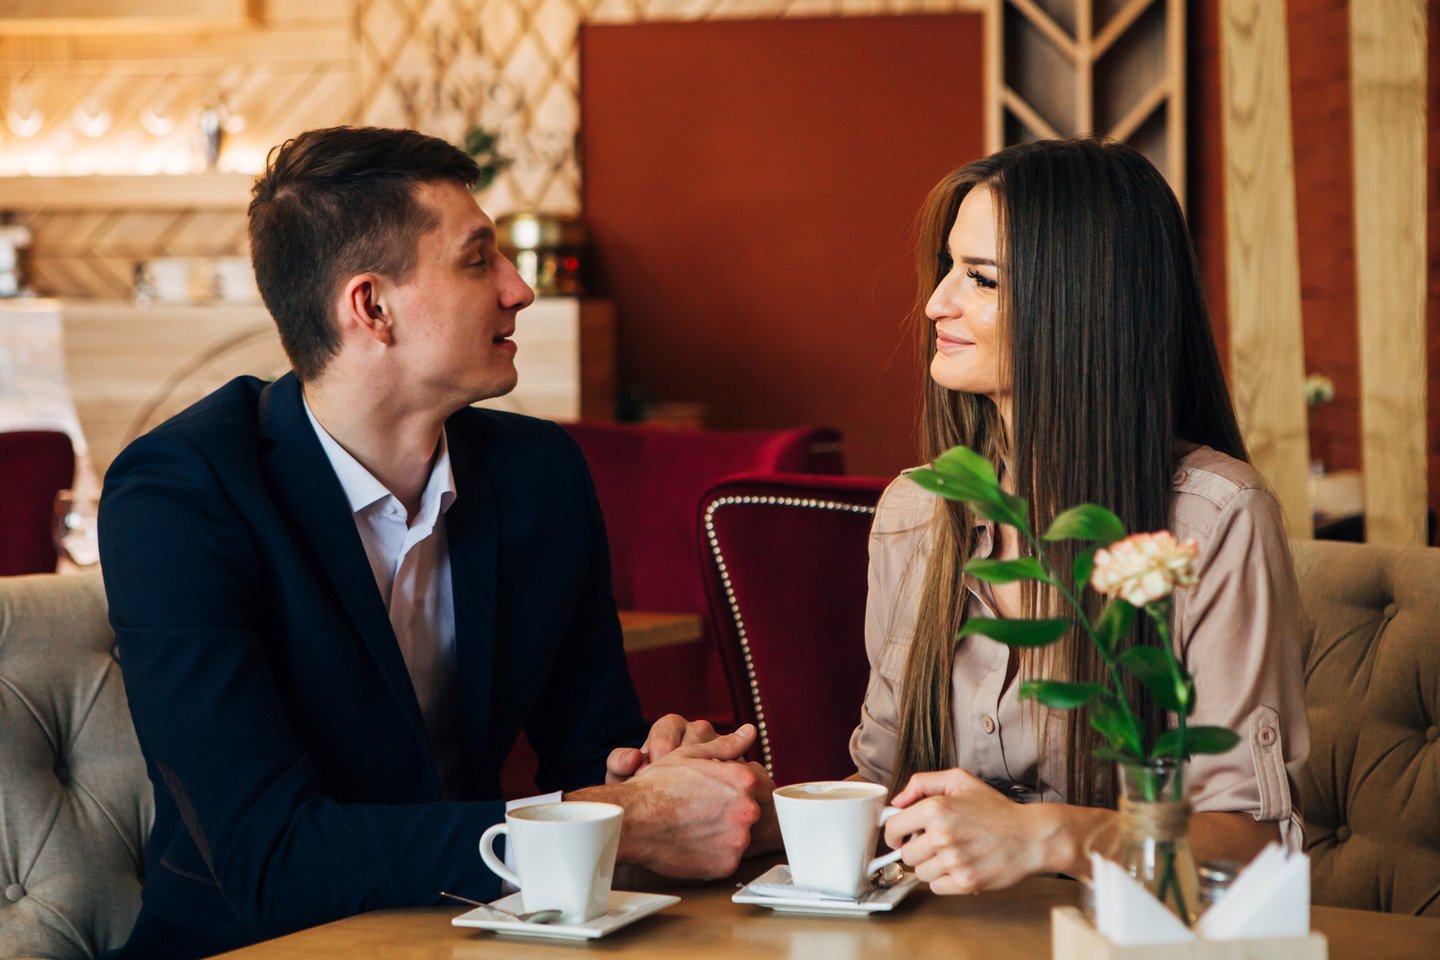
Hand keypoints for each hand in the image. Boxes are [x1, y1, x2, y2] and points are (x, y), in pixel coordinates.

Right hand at [576, 723, 769, 878]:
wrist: (633, 819)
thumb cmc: (658, 784)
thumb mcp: (692, 754)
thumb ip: (726, 744)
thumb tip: (749, 732)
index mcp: (744, 779)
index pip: (753, 786)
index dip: (730, 789)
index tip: (711, 794)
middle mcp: (748, 808)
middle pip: (747, 812)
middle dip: (728, 812)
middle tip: (699, 813)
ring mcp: (738, 839)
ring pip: (738, 837)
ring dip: (721, 835)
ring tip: (693, 828)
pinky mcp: (727, 865)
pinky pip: (726, 860)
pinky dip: (712, 856)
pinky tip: (691, 844)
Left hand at [883, 768, 1061, 893]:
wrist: (1031, 836)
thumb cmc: (996, 809)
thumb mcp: (959, 781)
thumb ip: (922, 783)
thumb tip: (896, 802)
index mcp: (935, 808)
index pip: (892, 828)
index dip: (893, 833)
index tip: (900, 836)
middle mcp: (941, 835)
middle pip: (905, 854)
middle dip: (916, 849)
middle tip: (935, 843)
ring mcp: (953, 861)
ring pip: (920, 873)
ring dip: (931, 866)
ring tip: (951, 853)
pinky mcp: (965, 882)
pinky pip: (936, 887)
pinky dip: (944, 880)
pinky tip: (959, 866)